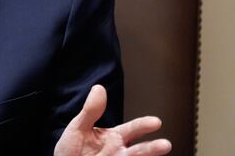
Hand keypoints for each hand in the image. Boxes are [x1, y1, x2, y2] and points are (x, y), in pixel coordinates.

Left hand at [55, 85, 171, 155]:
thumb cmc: (72, 148)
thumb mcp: (79, 127)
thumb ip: (91, 110)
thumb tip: (99, 88)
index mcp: (115, 137)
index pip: (133, 130)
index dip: (143, 125)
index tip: (156, 122)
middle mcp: (120, 152)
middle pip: (139, 150)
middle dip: (152, 148)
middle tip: (165, 145)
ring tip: (160, 149)